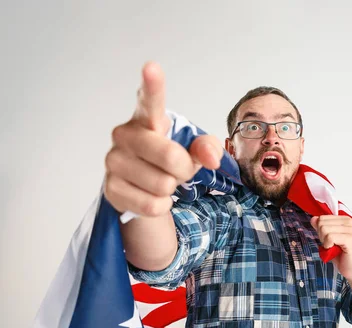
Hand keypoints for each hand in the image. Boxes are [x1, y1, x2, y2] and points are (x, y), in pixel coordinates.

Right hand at [104, 62, 222, 216]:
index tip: (152, 67)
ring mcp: (113, 161)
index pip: (150, 99)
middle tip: (178, 169)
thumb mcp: (194, 150)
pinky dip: (161, 206)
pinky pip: (152, 204)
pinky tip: (151, 195)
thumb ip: (207, 147)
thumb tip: (210, 158)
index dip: (152, 85)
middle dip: (184, 169)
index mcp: (147, 118)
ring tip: (161, 180)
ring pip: (162, 185)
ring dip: (171, 189)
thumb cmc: (169, 159)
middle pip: (170, 157)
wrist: (143, 187)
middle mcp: (125, 135)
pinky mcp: (110, 188)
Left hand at [310, 215, 351, 282]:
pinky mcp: (350, 239)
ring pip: (324, 230)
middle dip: (322, 236)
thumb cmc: (342, 255)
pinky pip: (330, 237)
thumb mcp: (327, 239)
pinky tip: (334, 250)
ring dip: (325, 242)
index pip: (322, 218)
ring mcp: (351, 230)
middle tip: (332, 245)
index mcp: (345, 220)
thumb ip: (321, 228)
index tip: (329, 239)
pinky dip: (328, 245)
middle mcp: (349, 222)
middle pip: (322, 223)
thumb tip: (313, 219)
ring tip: (334, 248)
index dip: (320, 230)